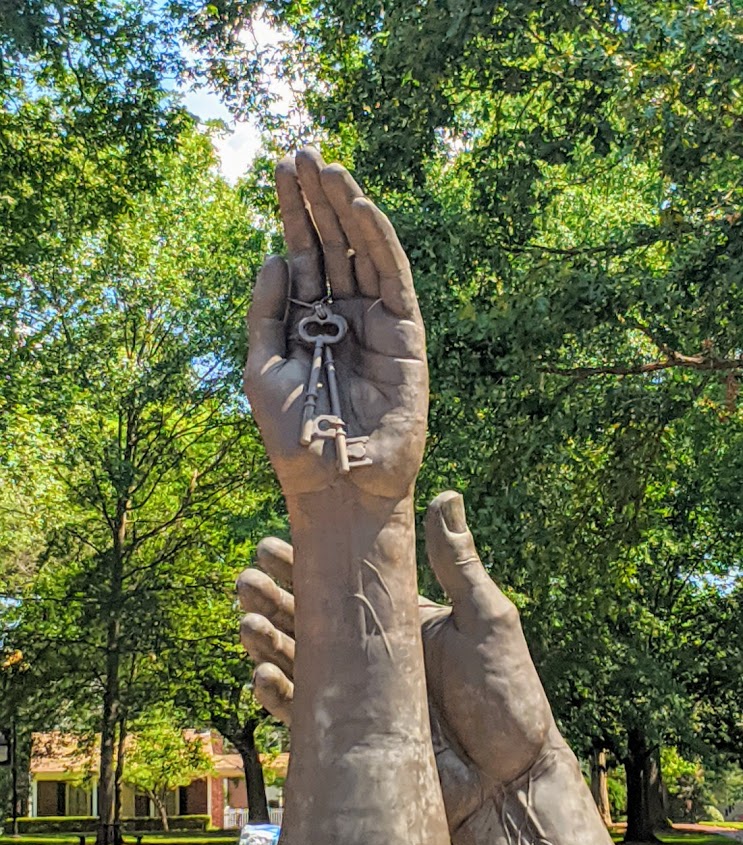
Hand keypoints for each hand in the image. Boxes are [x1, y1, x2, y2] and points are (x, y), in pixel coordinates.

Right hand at [237, 490, 554, 824]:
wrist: (509, 783)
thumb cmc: (508, 697)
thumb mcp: (487, 622)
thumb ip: (459, 565)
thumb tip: (444, 495)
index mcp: (396, 621)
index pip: (340, 585)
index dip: (303, 564)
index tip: (271, 545)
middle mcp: (368, 656)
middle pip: (307, 620)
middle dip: (272, 600)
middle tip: (248, 581)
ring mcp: (355, 699)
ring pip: (296, 663)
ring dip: (266, 641)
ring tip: (248, 621)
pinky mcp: (347, 740)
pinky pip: (301, 714)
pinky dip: (277, 695)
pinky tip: (260, 676)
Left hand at [245, 148, 427, 498]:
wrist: (336, 486)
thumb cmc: (295, 438)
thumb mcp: (263, 371)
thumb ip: (266, 314)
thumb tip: (274, 256)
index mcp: (308, 325)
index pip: (302, 257)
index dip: (292, 214)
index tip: (280, 170)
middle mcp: (343, 318)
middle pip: (331, 246)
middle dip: (317, 200)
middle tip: (303, 152)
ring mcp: (375, 324)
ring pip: (362, 253)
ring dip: (346, 208)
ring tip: (327, 166)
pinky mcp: (405, 335)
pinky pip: (394, 279)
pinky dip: (379, 242)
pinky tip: (361, 206)